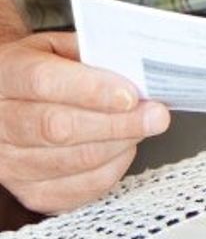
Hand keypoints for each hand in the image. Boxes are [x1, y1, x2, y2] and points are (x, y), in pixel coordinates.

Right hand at [0, 30, 168, 212]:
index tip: (131, 95)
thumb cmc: (39, 69)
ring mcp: (9, 163)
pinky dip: (110, 170)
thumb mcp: (58, 46)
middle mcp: (0, 122)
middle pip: (59, 128)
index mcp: (7, 75)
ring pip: (70, 162)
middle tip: (157, 115)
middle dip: (118, 123)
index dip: (91, 91)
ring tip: (144, 127)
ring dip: (119, 145)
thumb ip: (93, 54)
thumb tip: (137, 69)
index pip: (44, 83)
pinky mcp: (28, 191)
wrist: (8, 97)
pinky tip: (123, 149)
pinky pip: (76, 190)